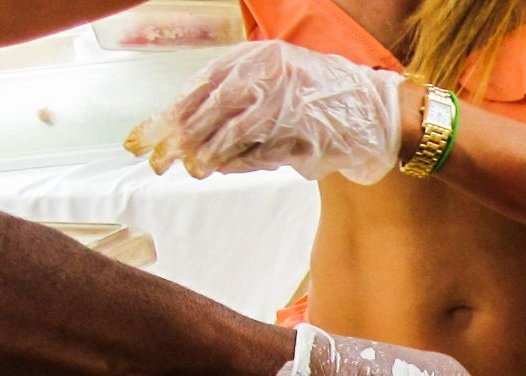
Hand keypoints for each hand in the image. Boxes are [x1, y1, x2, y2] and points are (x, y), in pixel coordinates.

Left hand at [127, 39, 404, 184]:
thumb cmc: (317, 99)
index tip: (152, 134)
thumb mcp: (273, 79)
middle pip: (214, 108)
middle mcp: (273, 76)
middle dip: (183, 136)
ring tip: (193, 167)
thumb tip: (183, 124)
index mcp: (259, 58)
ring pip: (236, 131)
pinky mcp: (307, 136)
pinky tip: (224, 168)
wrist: (373, 112)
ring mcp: (291, 106)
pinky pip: (264, 152)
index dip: (174, 110)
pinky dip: (241, 162)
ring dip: (210, 153)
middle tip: (162, 159)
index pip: (205, 83)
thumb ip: (234, 94)